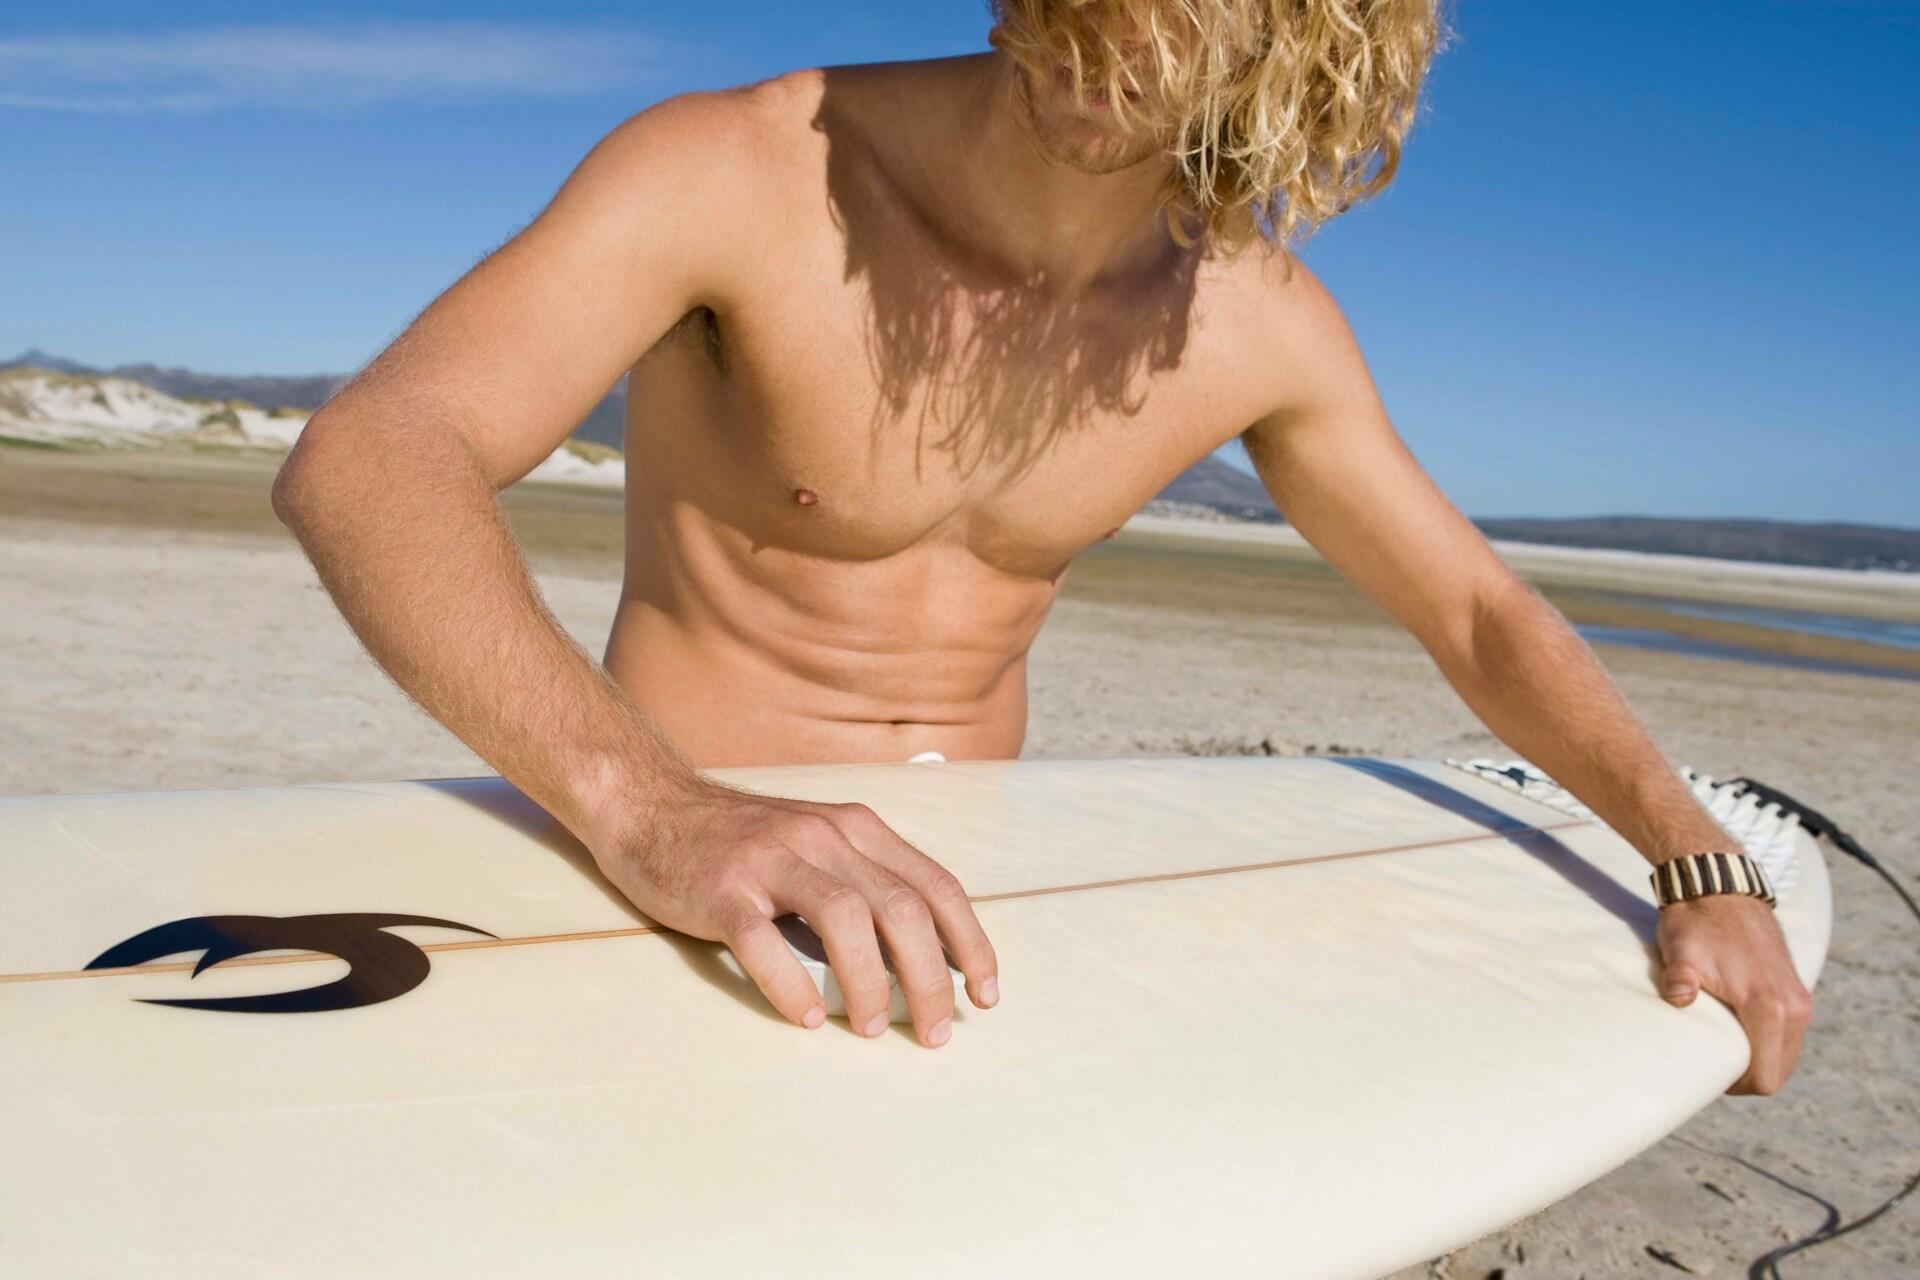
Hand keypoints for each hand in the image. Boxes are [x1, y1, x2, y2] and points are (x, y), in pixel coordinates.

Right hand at [584, 777, 997, 1047]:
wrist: (651, 804)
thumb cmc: (742, 843)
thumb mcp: (818, 847)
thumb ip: (866, 887)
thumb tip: (922, 964)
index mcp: (858, 829)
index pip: (937, 886)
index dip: (970, 943)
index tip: (984, 996)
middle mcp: (824, 836)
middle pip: (902, 909)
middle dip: (930, 978)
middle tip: (934, 1032)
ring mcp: (771, 859)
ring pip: (845, 919)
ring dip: (871, 983)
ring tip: (872, 1029)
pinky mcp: (721, 888)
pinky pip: (763, 941)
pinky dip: (791, 985)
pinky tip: (806, 1018)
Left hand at [1656, 893, 1813, 1093]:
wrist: (1722, 887)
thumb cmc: (1698, 923)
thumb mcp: (1683, 951)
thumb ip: (1680, 978)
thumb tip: (1679, 998)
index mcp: (1769, 1007)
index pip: (1766, 1077)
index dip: (1738, 1087)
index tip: (1709, 1075)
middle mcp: (1795, 1008)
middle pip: (1779, 1071)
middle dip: (1748, 1076)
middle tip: (1712, 1064)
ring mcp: (1800, 999)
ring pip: (1786, 1053)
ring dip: (1760, 1057)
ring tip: (1723, 1045)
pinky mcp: (1797, 989)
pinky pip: (1789, 1033)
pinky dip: (1768, 1040)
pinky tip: (1738, 1028)